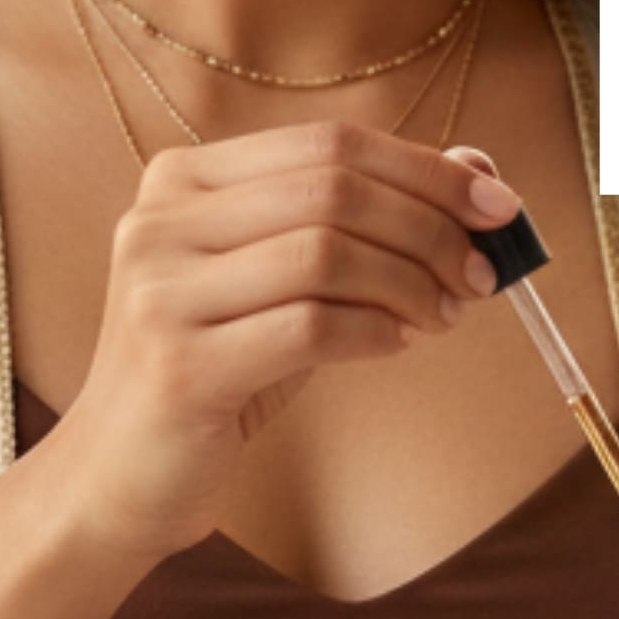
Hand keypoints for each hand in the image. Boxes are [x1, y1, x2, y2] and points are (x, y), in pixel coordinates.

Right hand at [37, 125, 511, 568]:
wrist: (118, 475)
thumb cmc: (218, 369)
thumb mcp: (287, 283)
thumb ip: (363, 222)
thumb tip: (475, 167)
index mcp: (183, 179)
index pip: (329, 142)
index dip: (427, 168)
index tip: (500, 205)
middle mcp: (160, 220)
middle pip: (333, 188)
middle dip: (431, 227)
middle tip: (481, 274)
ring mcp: (161, 291)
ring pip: (326, 252)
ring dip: (410, 283)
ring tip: (444, 316)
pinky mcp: (180, 365)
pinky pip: (309, 327)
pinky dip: (375, 332)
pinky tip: (397, 345)